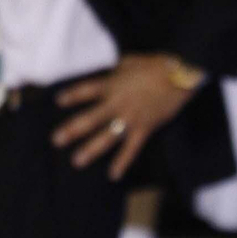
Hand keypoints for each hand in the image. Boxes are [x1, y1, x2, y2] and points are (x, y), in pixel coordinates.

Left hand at [52, 53, 202, 177]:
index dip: (72, 96)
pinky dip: (122, 162)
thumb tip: (112, 72)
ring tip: (77, 161)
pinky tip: (113, 175)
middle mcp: (117, 103)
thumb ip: (118, 70)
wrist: (180, 76)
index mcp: (113, 85)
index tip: (58, 101)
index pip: (86, 90)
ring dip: (91, 149)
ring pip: (107, 136)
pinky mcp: (144, 128)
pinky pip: (131, 148)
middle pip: (90, 118)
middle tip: (56, 140)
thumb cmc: (157, 65)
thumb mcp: (131, 62)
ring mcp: (130, 118)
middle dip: (72, 130)